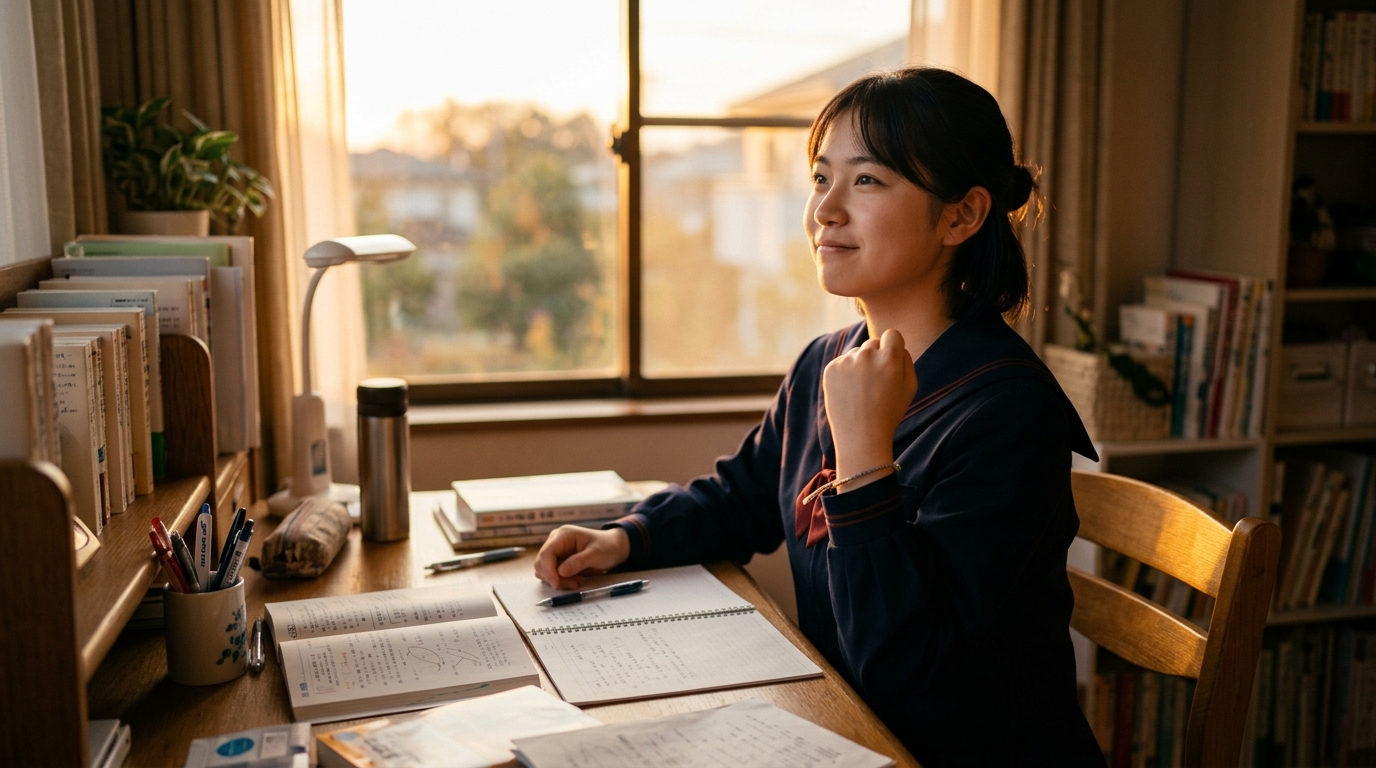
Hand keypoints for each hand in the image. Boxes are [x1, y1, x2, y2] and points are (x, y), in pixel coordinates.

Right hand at [534, 525, 630, 589]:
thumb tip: (561, 572)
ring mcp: (555, 552)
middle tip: (574, 583)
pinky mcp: (557, 561)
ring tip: (577, 581)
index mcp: (563, 535)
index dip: (548, 570)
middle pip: (541, 563)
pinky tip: (576, 579)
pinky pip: (551, 575)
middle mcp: (555, 542)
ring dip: (558, 580)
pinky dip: (561, 581)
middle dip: (554, 577)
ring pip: (544, 571)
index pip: (546, 553)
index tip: (557, 584)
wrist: (613, 548)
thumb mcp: (596, 554)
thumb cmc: (607, 547)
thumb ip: (579, 562)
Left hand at [822, 329, 916, 486]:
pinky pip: (842, 362)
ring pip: (857, 353)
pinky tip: (850, 393)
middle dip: (876, 357)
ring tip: (862, 392)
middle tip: (876, 383)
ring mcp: (847, 361)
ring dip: (860, 365)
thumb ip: (906, 360)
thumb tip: (895, 342)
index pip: (892, 334)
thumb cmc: (889, 413)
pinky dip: (845, 373)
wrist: (860, 436)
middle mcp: (867, 355)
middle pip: (873, 343)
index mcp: (890, 358)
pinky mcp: (831, 368)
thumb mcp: (910, 387)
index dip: (893, 347)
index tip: (890, 360)